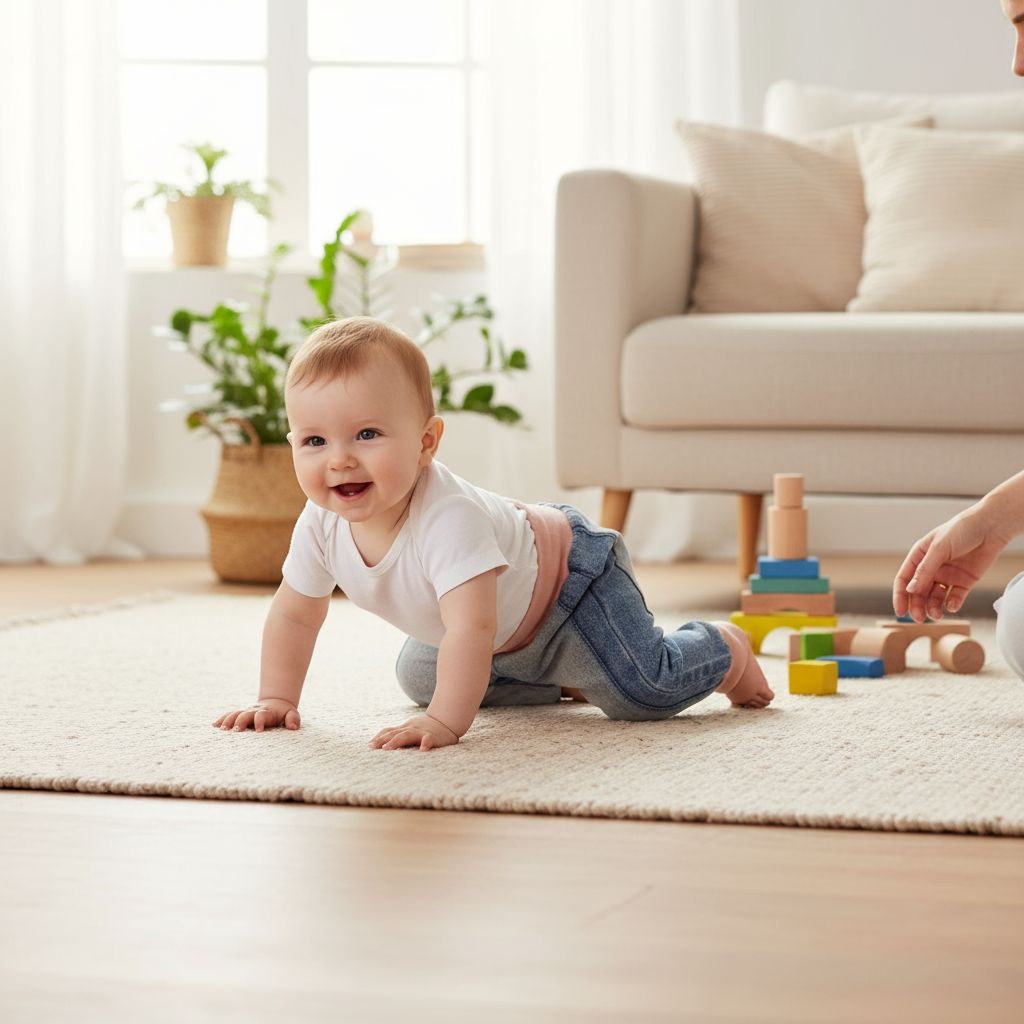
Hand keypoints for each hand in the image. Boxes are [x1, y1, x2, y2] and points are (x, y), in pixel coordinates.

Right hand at [213, 697, 300, 732]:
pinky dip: (222, 719)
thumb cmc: (284, 713)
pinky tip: (214, 725)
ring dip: (228, 720)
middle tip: (236, 731)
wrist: (275, 702)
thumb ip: (293, 719)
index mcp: (267, 712)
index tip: (259, 731)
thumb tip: (293, 727)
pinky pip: (229, 714)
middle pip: (245, 714)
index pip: (262, 715)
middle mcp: (254, 711)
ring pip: (235, 713)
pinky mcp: (240, 713)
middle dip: (240, 721)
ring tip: (222, 729)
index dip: (260, 722)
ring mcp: (246, 711)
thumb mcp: (291, 714)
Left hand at [369, 713, 459, 751]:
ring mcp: (421, 732)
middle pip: (394, 733)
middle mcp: (410, 729)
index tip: (369, 746)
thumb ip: (397, 735)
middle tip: (372, 747)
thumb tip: (379, 745)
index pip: (389, 731)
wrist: (447, 720)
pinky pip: (428, 740)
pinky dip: (425, 744)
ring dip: (396, 741)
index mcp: (404, 729)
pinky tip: (422, 751)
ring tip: (387, 748)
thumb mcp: (410, 729)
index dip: (379, 737)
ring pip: (407, 735)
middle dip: (382, 740)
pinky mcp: (433, 737)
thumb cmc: (425, 728)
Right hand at [893, 507, 1011, 621]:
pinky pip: (954, 597)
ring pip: (935, 598)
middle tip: (920, 619)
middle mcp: (931, 568)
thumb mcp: (939, 548)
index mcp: (920, 556)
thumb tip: (910, 590)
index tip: (900, 611)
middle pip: (918, 592)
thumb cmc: (961, 530)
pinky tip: (952, 606)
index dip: (900, 596)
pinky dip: (952, 604)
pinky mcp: (964, 582)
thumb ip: (925, 570)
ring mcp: (947, 576)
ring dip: (933, 608)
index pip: (904, 579)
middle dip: (917, 606)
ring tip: (937, 615)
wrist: (991, 528)